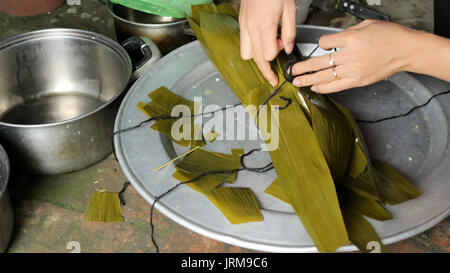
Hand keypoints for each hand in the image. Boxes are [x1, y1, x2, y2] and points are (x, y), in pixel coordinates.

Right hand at [239, 0, 296, 85]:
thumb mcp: (290, 8)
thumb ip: (290, 31)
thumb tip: (288, 48)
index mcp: (265, 25)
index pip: (269, 54)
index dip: (279, 53)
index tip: (284, 45)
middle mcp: (251, 27)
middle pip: (256, 59)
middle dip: (265, 70)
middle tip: (272, 78)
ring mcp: (244, 25)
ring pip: (246, 54)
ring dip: (257, 57)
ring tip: (267, 51)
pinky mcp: (241, 22)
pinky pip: (243, 43)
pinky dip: (251, 48)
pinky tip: (260, 42)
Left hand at [291, 20, 419, 92]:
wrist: (407, 50)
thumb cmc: (391, 36)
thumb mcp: (367, 25)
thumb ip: (348, 32)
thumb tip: (335, 40)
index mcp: (351, 39)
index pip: (325, 42)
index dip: (320, 44)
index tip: (321, 45)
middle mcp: (350, 55)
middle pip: (319, 62)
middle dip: (303, 67)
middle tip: (292, 70)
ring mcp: (353, 70)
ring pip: (325, 76)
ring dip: (308, 79)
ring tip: (297, 81)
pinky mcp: (358, 80)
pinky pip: (337, 86)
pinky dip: (324, 88)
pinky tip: (315, 88)